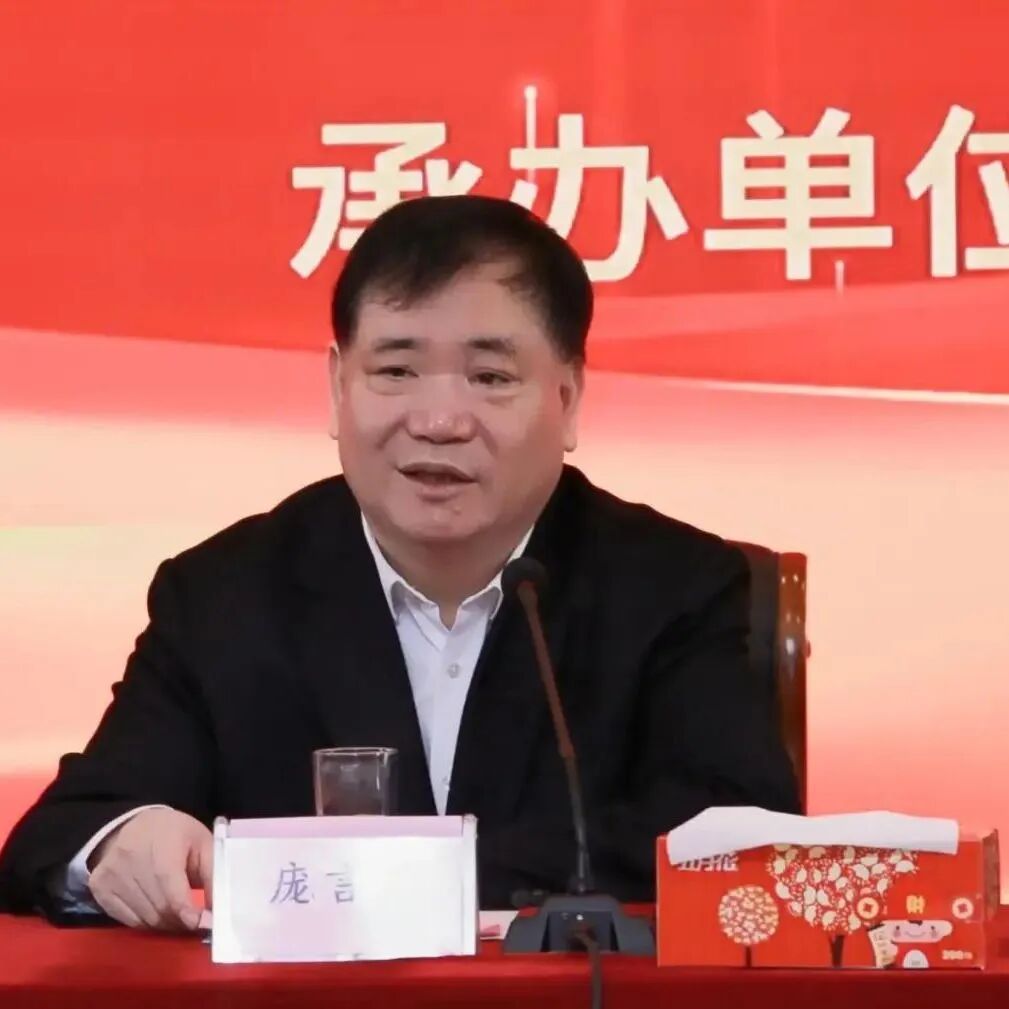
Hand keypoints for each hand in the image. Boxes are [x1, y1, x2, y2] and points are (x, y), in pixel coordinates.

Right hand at [87, 808, 212, 930]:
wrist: (134, 825)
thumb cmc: (175, 834)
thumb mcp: (202, 842)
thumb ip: (213, 874)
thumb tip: (217, 910)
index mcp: (162, 843)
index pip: (171, 889)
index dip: (187, 912)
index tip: (203, 923)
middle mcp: (131, 859)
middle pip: (158, 908)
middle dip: (180, 921)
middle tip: (194, 922)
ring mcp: (111, 875)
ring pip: (144, 919)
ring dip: (165, 925)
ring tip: (178, 917)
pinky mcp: (99, 888)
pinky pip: (127, 920)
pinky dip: (146, 923)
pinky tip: (158, 914)